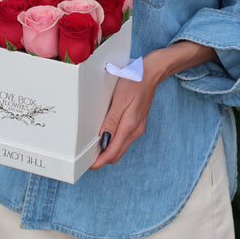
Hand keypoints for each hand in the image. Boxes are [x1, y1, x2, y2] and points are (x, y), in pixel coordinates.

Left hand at [90, 41, 216, 169]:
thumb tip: (103, 140)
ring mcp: (137, 128)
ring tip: (94, 148)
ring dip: (108, 151)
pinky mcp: (137, 124)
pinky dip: (114, 142)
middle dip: (103, 159)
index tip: (90, 164)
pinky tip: (106, 136)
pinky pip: (124, 139)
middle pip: (117, 154)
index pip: (113, 152)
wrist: (151, 74)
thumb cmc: (134, 83)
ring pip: (121, 147)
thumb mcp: (119, 100)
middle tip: (88, 157)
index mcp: (130, 126)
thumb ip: (111, 121)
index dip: (100, 161)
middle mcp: (135, 131)